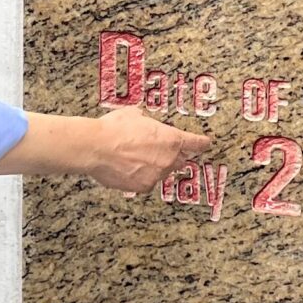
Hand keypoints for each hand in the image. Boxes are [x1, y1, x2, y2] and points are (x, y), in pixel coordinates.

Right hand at [85, 106, 212, 193]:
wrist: (96, 147)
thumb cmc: (114, 129)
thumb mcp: (135, 115)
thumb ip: (147, 122)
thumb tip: (143, 122)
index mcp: (171, 139)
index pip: (196, 143)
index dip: (201, 143)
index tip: (206, 143)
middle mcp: (168, 159)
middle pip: (180, 160)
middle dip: (172, 155)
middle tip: (156, 149)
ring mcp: (156, 176)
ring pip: (162, 172)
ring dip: (154, 166)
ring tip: (134, 157)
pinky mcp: (142, 187)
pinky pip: (146, 182)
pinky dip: (139, 176)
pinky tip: (126, 167)